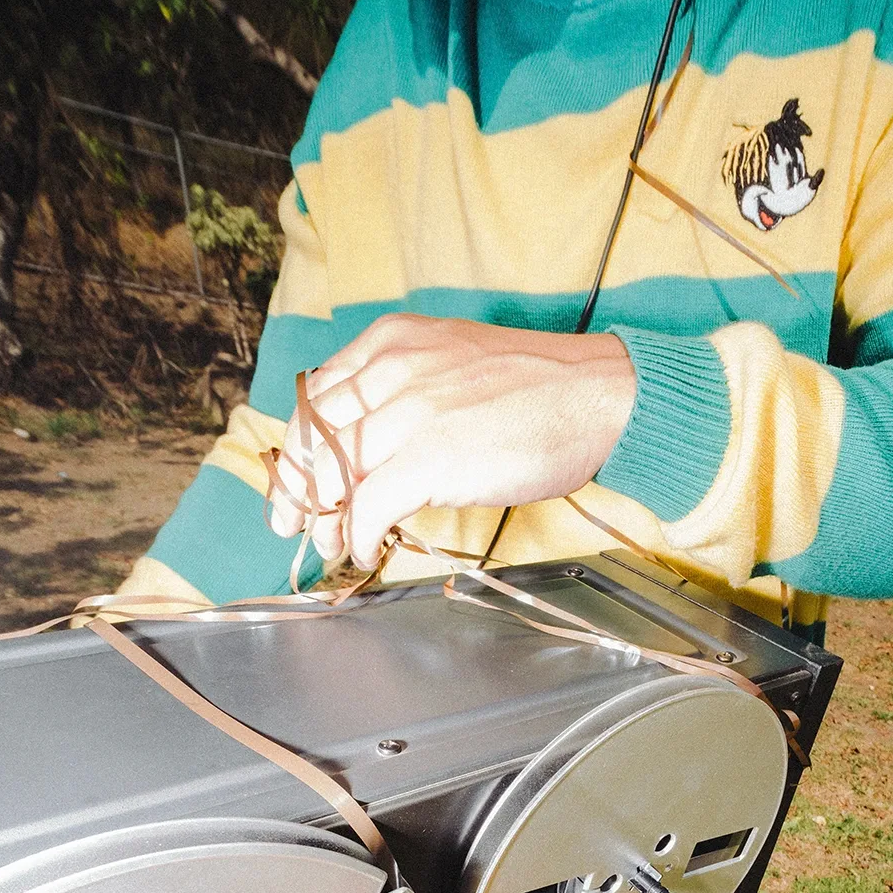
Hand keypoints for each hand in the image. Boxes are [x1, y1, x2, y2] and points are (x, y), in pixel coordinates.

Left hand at [267, 315, 635, 568]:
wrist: (599, 394)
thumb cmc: (539, 387)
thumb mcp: (453, 363)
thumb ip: (405, 388)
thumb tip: (372, 445)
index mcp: (391, 342)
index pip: (317, 397)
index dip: (299, 448)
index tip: (294, 482)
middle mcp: (391, 369)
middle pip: (316, 437)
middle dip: (299, 490)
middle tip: (293, 524)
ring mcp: (410, 412)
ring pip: (337, 475)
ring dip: (327, 520)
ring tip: (332, 545)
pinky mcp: (432, 457)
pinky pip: (370, 506)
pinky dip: (359, 537)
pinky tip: (367, 551)